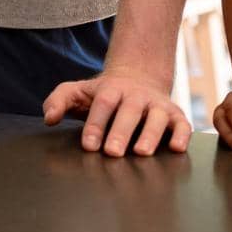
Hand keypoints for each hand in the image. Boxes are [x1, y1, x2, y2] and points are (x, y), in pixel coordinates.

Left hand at [42, 71, 192, 156]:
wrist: (137, 78)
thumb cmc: (102, 94)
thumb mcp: (77, 92)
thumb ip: (59, 101)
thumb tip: (49, 118)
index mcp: (111, 89)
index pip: (103, 105)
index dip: (95, 124)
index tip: (88, 145)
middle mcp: (136, 96)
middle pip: (129, 111)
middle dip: (120, 132)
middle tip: (112, 152)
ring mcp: (158, 105)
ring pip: (157, 118)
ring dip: (150, 135)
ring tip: (141, 152)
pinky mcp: (176, 115)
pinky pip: (183, 125)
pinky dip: (182, 135)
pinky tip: (177, 148)